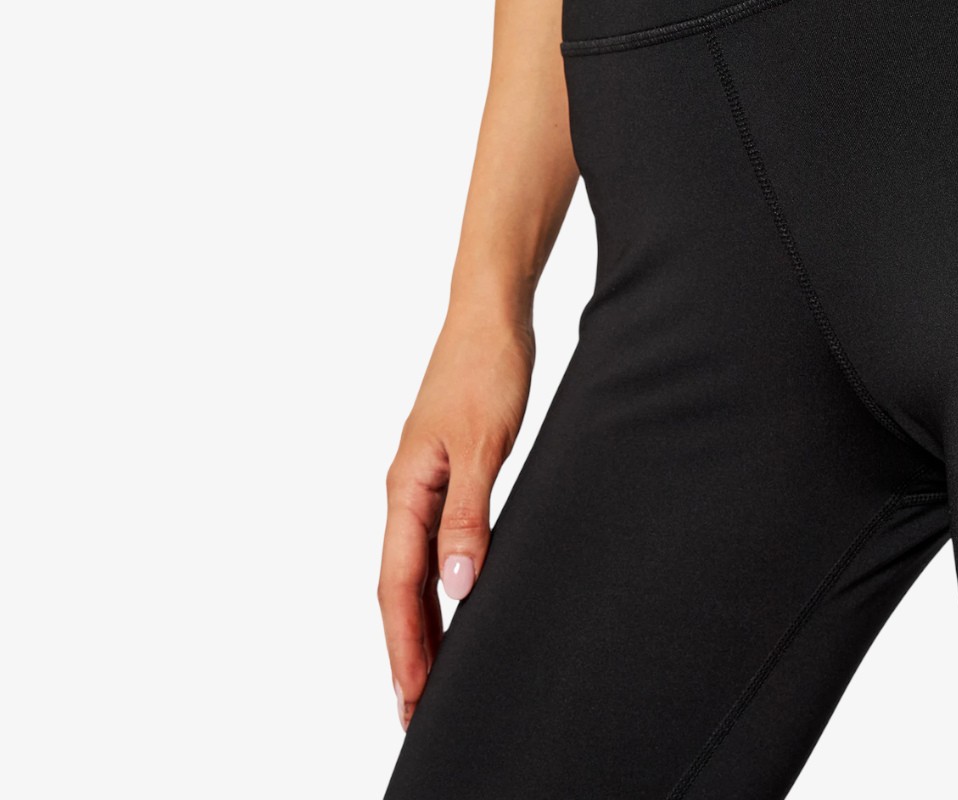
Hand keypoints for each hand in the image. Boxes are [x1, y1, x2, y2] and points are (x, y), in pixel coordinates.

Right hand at [378, 305, 532, 729]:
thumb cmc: (486, 369)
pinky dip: (439, 577)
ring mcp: (424, 478)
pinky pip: (434, 538)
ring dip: (422, 618)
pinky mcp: (447, 467)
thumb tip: (457, 585)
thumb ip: (467, 514)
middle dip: (408, 646)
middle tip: (417, 708)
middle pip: (400, 584)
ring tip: (434, 670)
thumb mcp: (483, 445)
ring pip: (415, 564)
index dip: (406, 646)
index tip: (415, 700)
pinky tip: (456, 594)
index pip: (399, 585)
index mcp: (406, 487)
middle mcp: (407, 488)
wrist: (491, 315)